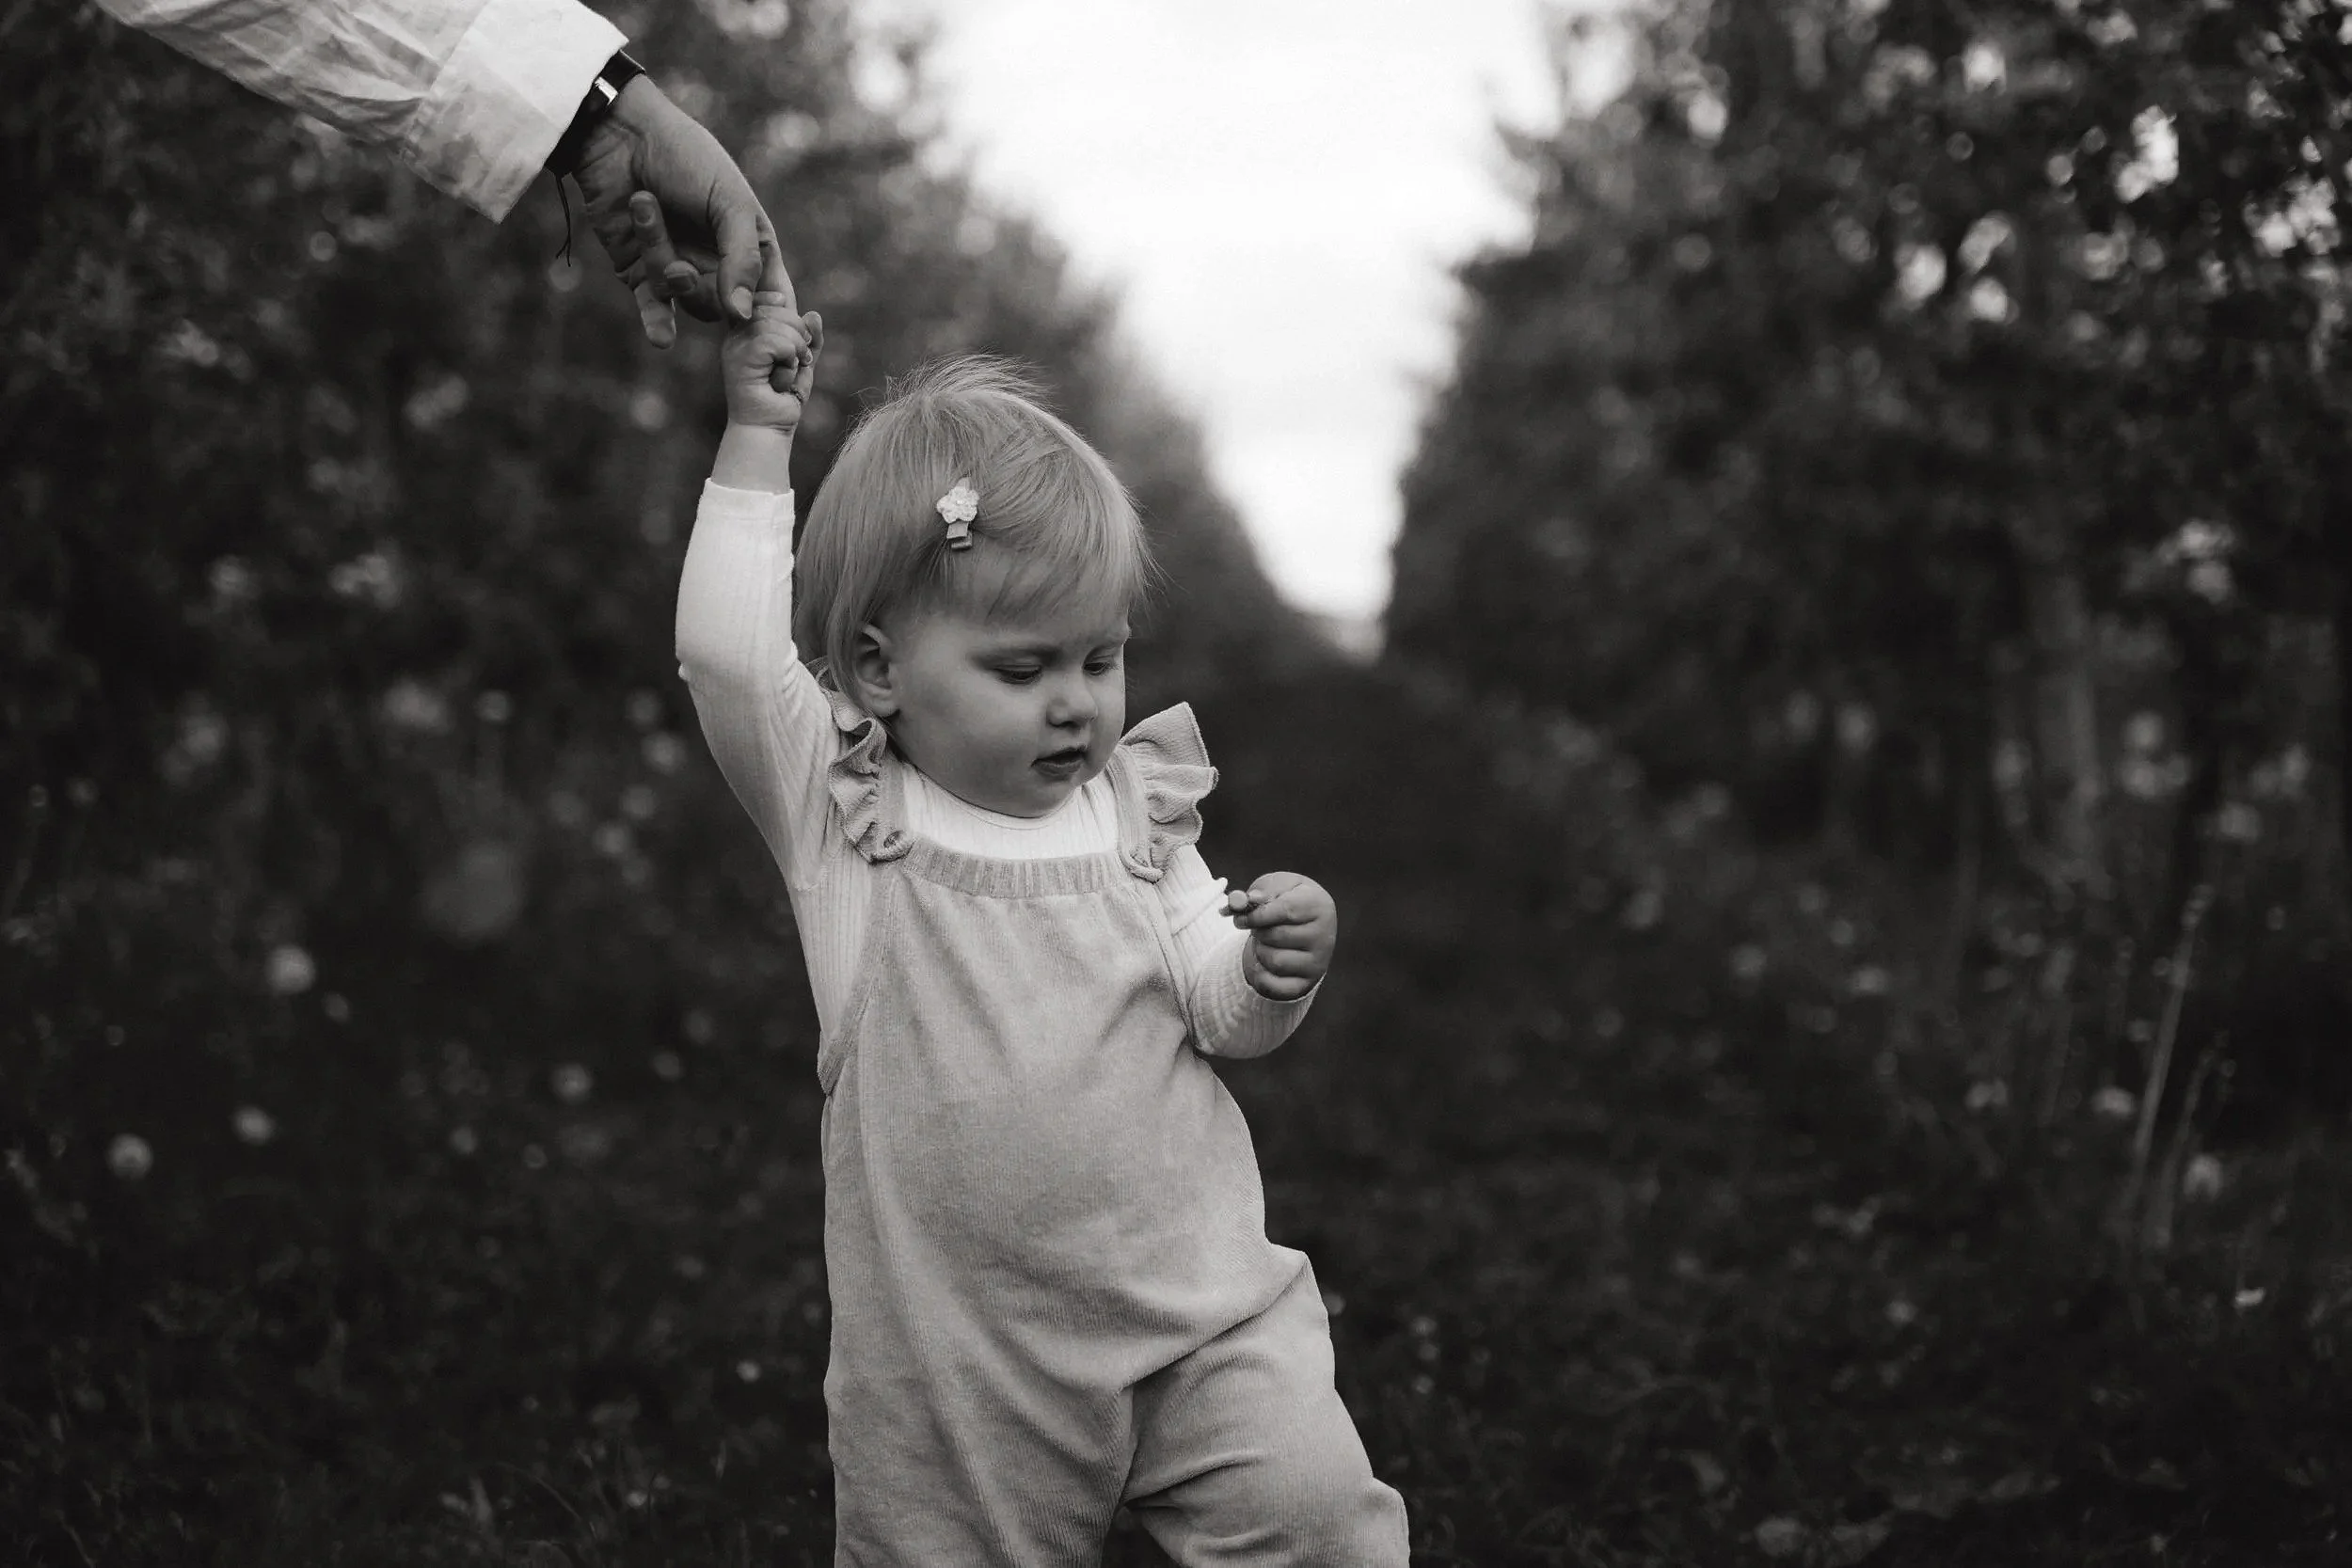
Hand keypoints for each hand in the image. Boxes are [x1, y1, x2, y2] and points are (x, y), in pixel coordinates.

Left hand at [571, 75, 790, 352]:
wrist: (619, 132)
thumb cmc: (686, 156)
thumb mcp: (729, 202)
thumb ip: (741, 259)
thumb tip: (743, 316)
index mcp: (751, 244)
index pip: (771, 296)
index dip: (772, 317)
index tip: (770, 333)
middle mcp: (718, 262)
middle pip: (724, 307)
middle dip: (701, 286)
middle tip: (678, 262)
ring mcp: (679, 267)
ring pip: (685, 298)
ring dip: (660, 258)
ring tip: (643, 204)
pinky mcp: (640, 271)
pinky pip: (654, 308)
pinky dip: (658, 324)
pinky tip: (661, 339)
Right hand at [722, 295, 821, 433]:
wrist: (768, 428)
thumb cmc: (783, 397)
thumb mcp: (802, 361)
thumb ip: (809, 338)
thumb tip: (813, 314)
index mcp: (748, 327)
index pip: (765, 292)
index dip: (781, 290)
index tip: (790, 305)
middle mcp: (737, 331)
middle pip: (776, 303)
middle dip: (799, 330)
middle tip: (800, 357)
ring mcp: (735, 343)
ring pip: (777, 322)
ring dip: (796, 348)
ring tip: (791, 369)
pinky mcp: (739, 357)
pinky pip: (774, 342)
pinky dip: (789, 359)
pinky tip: (783, 377)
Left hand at [1227, 873, 1337, 1001]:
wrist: (1304, 925)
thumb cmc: (1287, 900)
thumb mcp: (1277, 886)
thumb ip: (1263, 890)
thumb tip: (1251, 900)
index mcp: (1319, 906)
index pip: (1286, 910)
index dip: (1257, 914)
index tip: (1240, 917)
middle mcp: (1324, 936)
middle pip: (1276, 936)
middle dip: (1258, 932)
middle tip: (1259, 928)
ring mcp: (1318, 962)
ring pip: (1274, 961)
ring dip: (1260, 951)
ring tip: (1268, 942)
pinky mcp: (1306, 983)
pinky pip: (1273, 985)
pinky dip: (1260, 975)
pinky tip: (1266, 962)